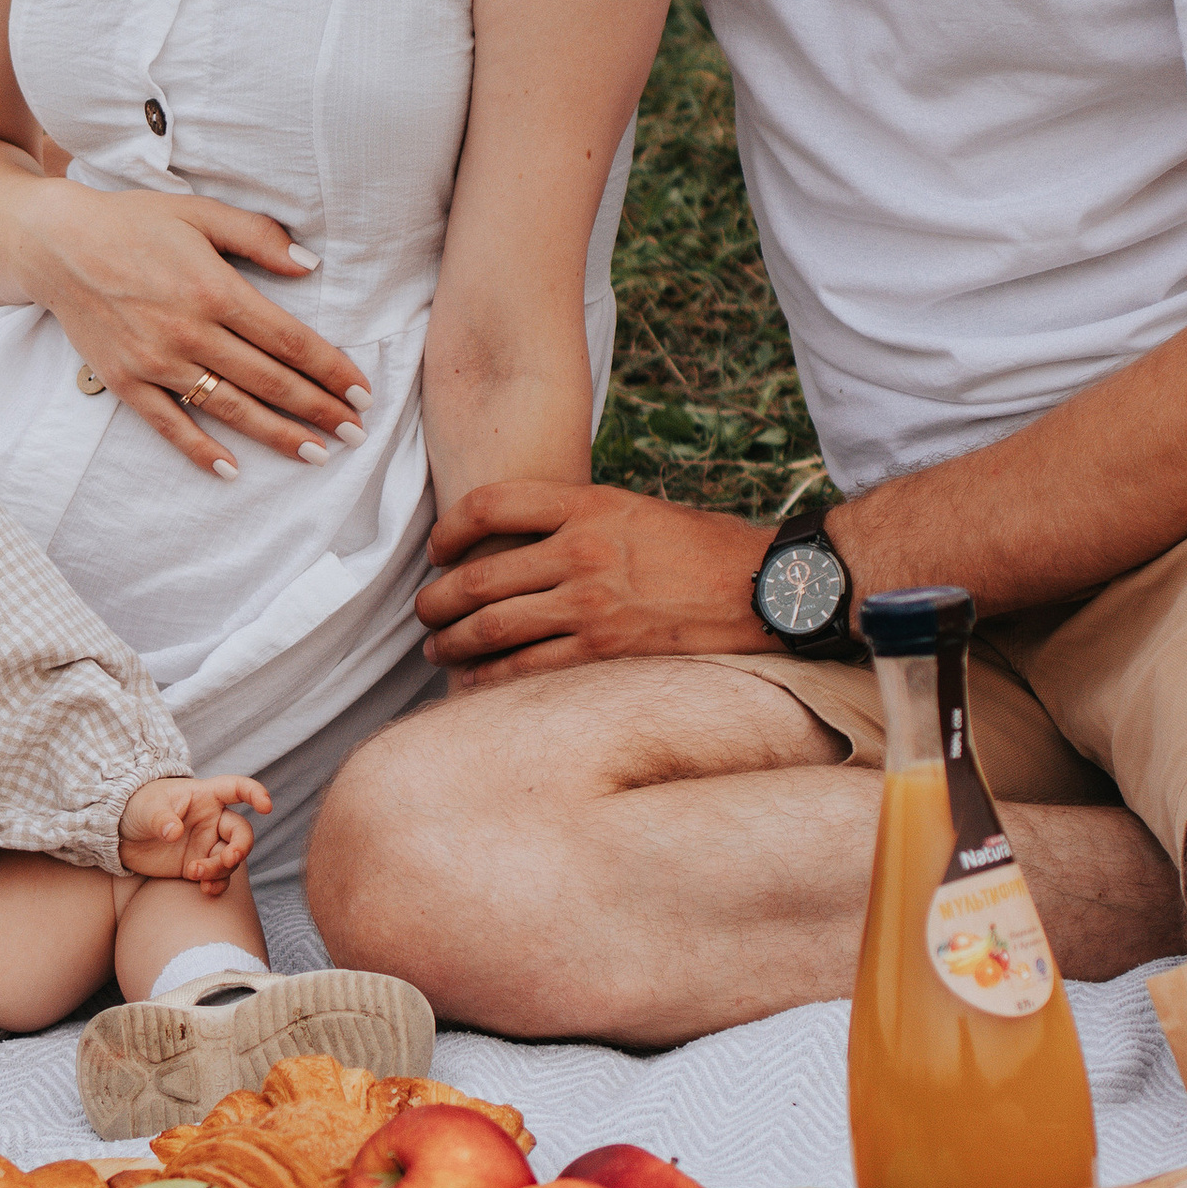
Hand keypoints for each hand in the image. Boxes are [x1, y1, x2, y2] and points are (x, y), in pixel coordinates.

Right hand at [25, 186, 373, 480]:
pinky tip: (232, 471)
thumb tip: (311, 265)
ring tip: (317, 455)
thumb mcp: (200, 212)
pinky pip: (170, 425)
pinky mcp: (126, 381)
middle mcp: (189, 332)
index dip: (331, 369)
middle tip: (357, 434)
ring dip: (277, 436)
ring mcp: (156, 362)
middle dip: (319, 410)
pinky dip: (201, 451)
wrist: (55, 244)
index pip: (288, 340)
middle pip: (269, 381)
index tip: (363, 392)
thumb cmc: (134, 222)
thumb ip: (259, 236)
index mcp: (214, 289)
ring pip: (229, 409)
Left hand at [117, 772, 271, 891]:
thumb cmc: (137, 807)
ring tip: (195, 874)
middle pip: (241, 833)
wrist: (120, 834)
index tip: (266, 806)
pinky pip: (218, 877)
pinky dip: (217, 884)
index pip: (236, 789)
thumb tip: (174, 832)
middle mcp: (212, 821)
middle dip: (241, 847)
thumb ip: (161, 818)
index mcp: (205, 796)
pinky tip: (206, 889)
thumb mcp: (146, 808)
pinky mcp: (198, 866)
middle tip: (228, 859)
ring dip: (220, 869)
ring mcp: (207, 845)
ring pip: (230, 859)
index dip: (255, 793)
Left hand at [417, 480, 772, 680]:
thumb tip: (513, 545)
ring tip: (438, 649)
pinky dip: (488, 679)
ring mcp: (591, 605)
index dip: (449, 530)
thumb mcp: (631, 509)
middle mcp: (581, 551)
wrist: (763, 586)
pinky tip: (471, 683)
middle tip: (424, 612)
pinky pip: (525, 670)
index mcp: (586, 504)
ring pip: (492, 627)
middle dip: (436, 600)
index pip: (488, 505)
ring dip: (452, 642)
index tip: (437, 550)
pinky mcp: (605, 652)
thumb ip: (574, 519)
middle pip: (477, 576)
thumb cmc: (699, 547)